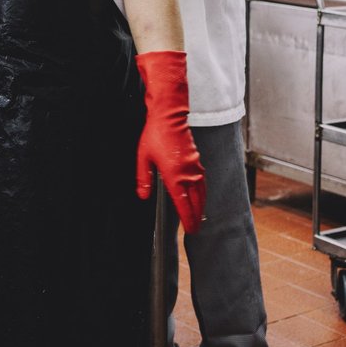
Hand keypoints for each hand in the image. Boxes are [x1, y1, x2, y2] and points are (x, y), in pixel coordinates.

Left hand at [135, 51, 205, 233]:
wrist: (170, 116)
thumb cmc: (155, 135)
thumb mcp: (143, 158)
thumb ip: (143, 179)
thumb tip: (143, 195)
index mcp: (175, 176)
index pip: (183, 204)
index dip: (187, 219)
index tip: (190, 230)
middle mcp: (188, 174)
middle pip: (196, 202)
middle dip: (196, 217)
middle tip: (195, 229)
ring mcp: (195, 167)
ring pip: (202, 192)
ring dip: (201, 205)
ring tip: (199, 216)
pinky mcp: (197, 160)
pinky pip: (202, 182)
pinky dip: (202, 192)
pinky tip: (200, 194)